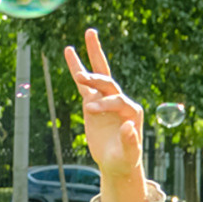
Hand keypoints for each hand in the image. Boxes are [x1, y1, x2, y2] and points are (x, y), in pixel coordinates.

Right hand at [62, 28, 144, 201]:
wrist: (118, 164)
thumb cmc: (125, 160)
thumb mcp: (129, 154)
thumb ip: (130, 141)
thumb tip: (128, 126)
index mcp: (132, 111)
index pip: (117, 100)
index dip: (104, 104)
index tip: (90, 111)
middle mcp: (121, 100)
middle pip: (108, 81)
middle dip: (96, 77)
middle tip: (82, 77)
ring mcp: (106, 99)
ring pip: (98, 75)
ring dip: (91, 57)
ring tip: (83, 38)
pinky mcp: (94, 102)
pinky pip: (84, 84)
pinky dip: (77, 68)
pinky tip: (70, 51)